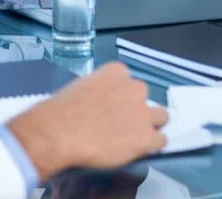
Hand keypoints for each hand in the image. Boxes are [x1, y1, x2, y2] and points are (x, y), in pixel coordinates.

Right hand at [7, 62, 167, 181]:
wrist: (61, 132)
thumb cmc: (62, 109)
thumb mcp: (81, 87)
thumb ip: (98, 90)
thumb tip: (100, 101)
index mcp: (117, 72)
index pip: (128, 81)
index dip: (121, 96)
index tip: (113, 106)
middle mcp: (135, 88)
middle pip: (145, 97)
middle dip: (136, 108)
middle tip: (121, 122)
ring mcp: (143, 113)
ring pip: (161, 117)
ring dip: (149, 125)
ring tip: (134, 136)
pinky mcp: (146, 137)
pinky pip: (161, 140)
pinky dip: (151, 145)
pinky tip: (138, 150)